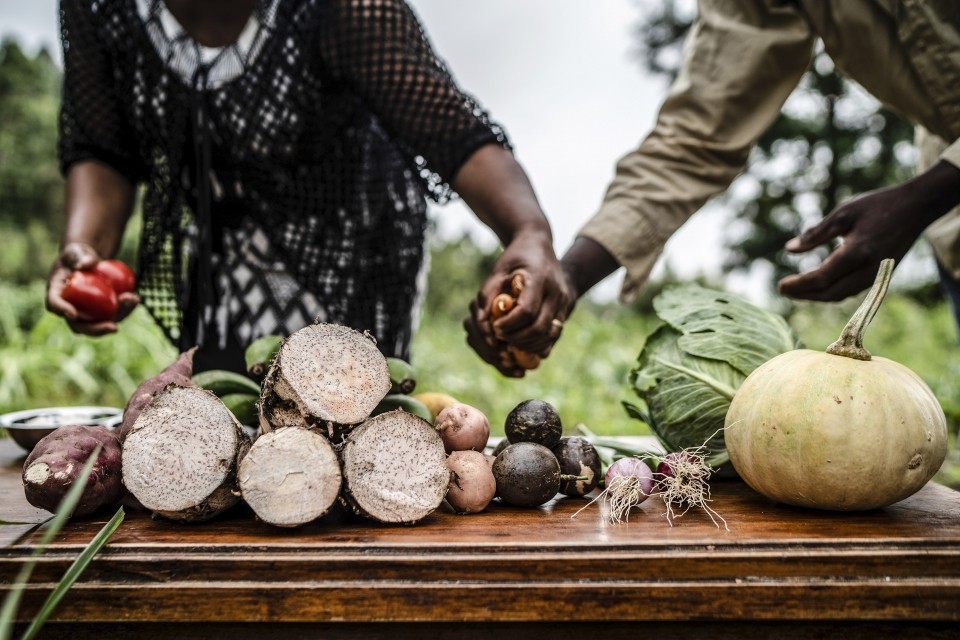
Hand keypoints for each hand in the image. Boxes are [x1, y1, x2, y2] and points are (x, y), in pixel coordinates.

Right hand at [46, 242, 139, 335]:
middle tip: (113, 327)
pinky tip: (136, 298)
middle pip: (78, 326)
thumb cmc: (78, 255)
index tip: (72, 314)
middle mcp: (69, 308)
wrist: (88, 262)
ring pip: (100, 324)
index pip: (53, 304)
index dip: (61, 310)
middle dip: (96, 329)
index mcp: (56, 292)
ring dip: (118, 316)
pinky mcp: (101, 313)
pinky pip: (113, 315)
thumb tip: (85, 265)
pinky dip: (125, 309)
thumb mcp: (77, 251)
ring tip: (132, 300)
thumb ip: (79, 256)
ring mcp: (86, 313)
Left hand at [464, 232, 574, 376]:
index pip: (526, 311)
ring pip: (549, 335)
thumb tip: (481, 323)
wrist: (539, 244)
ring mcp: (563, 301)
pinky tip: (523, 343)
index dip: (509, 324)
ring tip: (510, 341)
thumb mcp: (497, 270)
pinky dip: (539, 344)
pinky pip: (554, 334)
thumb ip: (486, 295)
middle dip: (517, 338)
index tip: (495, 327)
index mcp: (539, 278)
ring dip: (528, 344)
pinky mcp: (565, 309)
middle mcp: (555, 291)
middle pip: (539, 327)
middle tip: (500, 337)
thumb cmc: (515, 257)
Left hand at [779, 162, 959, 300]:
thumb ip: (816, 234)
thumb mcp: (843, 214)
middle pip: (830, 293)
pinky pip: (851, 291)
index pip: (822, 278)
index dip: (799, 285)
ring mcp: (877, 276)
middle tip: (783, 290)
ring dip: (817, 296)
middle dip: (804, 294)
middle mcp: (869, 270)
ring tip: (796, 290)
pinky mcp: (880, 276)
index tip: (781, 285)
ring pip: (841, 295)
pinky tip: (818, 286)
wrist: (916, 208)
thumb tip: (789, 249)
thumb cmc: (878, 206)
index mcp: (858, 253)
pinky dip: (831, 291)